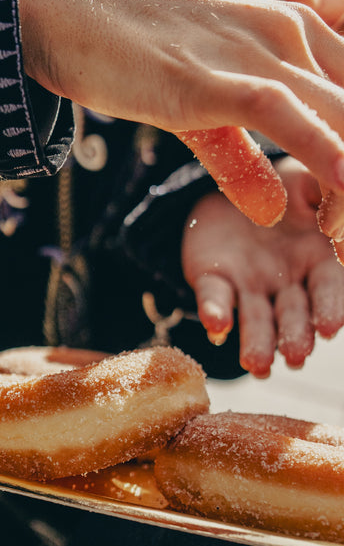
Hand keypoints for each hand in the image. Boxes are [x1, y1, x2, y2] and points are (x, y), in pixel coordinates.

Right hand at [19, 0, 343, 202]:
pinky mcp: (208, 77)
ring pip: (342, 118)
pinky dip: (323, 150)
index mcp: (299, 32)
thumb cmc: (126, 48)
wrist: (64, 9)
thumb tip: (269, 210)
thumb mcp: (196, 108)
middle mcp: (292, 35)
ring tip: (341, 240)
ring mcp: (253, 52)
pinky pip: (282, 112)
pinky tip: (343, 184)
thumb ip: (240, 156)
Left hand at [181, 158, 343, 377]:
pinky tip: (216, 327)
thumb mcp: (311, 184)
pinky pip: (214, 296)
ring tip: (257, 365)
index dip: (329, 309)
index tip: (329, 328)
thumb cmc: (285, 186)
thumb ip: (333, 201)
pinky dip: (214, 312)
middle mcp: (286, 282)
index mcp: (319, 262)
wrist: (232, 180)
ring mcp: (250, 283)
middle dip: (294, 336)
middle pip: (292, 314)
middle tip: (294, 356)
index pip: (328, 291)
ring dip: (257, 342)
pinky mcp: (214, 277)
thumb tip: (340, 227)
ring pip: (255, 318)